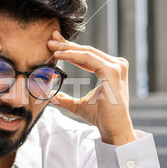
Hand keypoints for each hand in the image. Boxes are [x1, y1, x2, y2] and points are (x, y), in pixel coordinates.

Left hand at [47, 30, 136, 145]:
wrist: (113, 129)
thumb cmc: (100, 117)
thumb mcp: (78, 105)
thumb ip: (65, 99)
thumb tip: (50, 98)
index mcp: (110, 69)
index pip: (87, 56)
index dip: (70, 49)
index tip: (54, 44)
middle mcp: (116, 65)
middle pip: (87, 51)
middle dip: (67, 44)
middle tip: (51, 39)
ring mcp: (117, 66)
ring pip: (87, 52)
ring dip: (68, 48)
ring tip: (52, 46)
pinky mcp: (113, 71)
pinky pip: (89, 59)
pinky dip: (73, 55)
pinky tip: (60, 55)